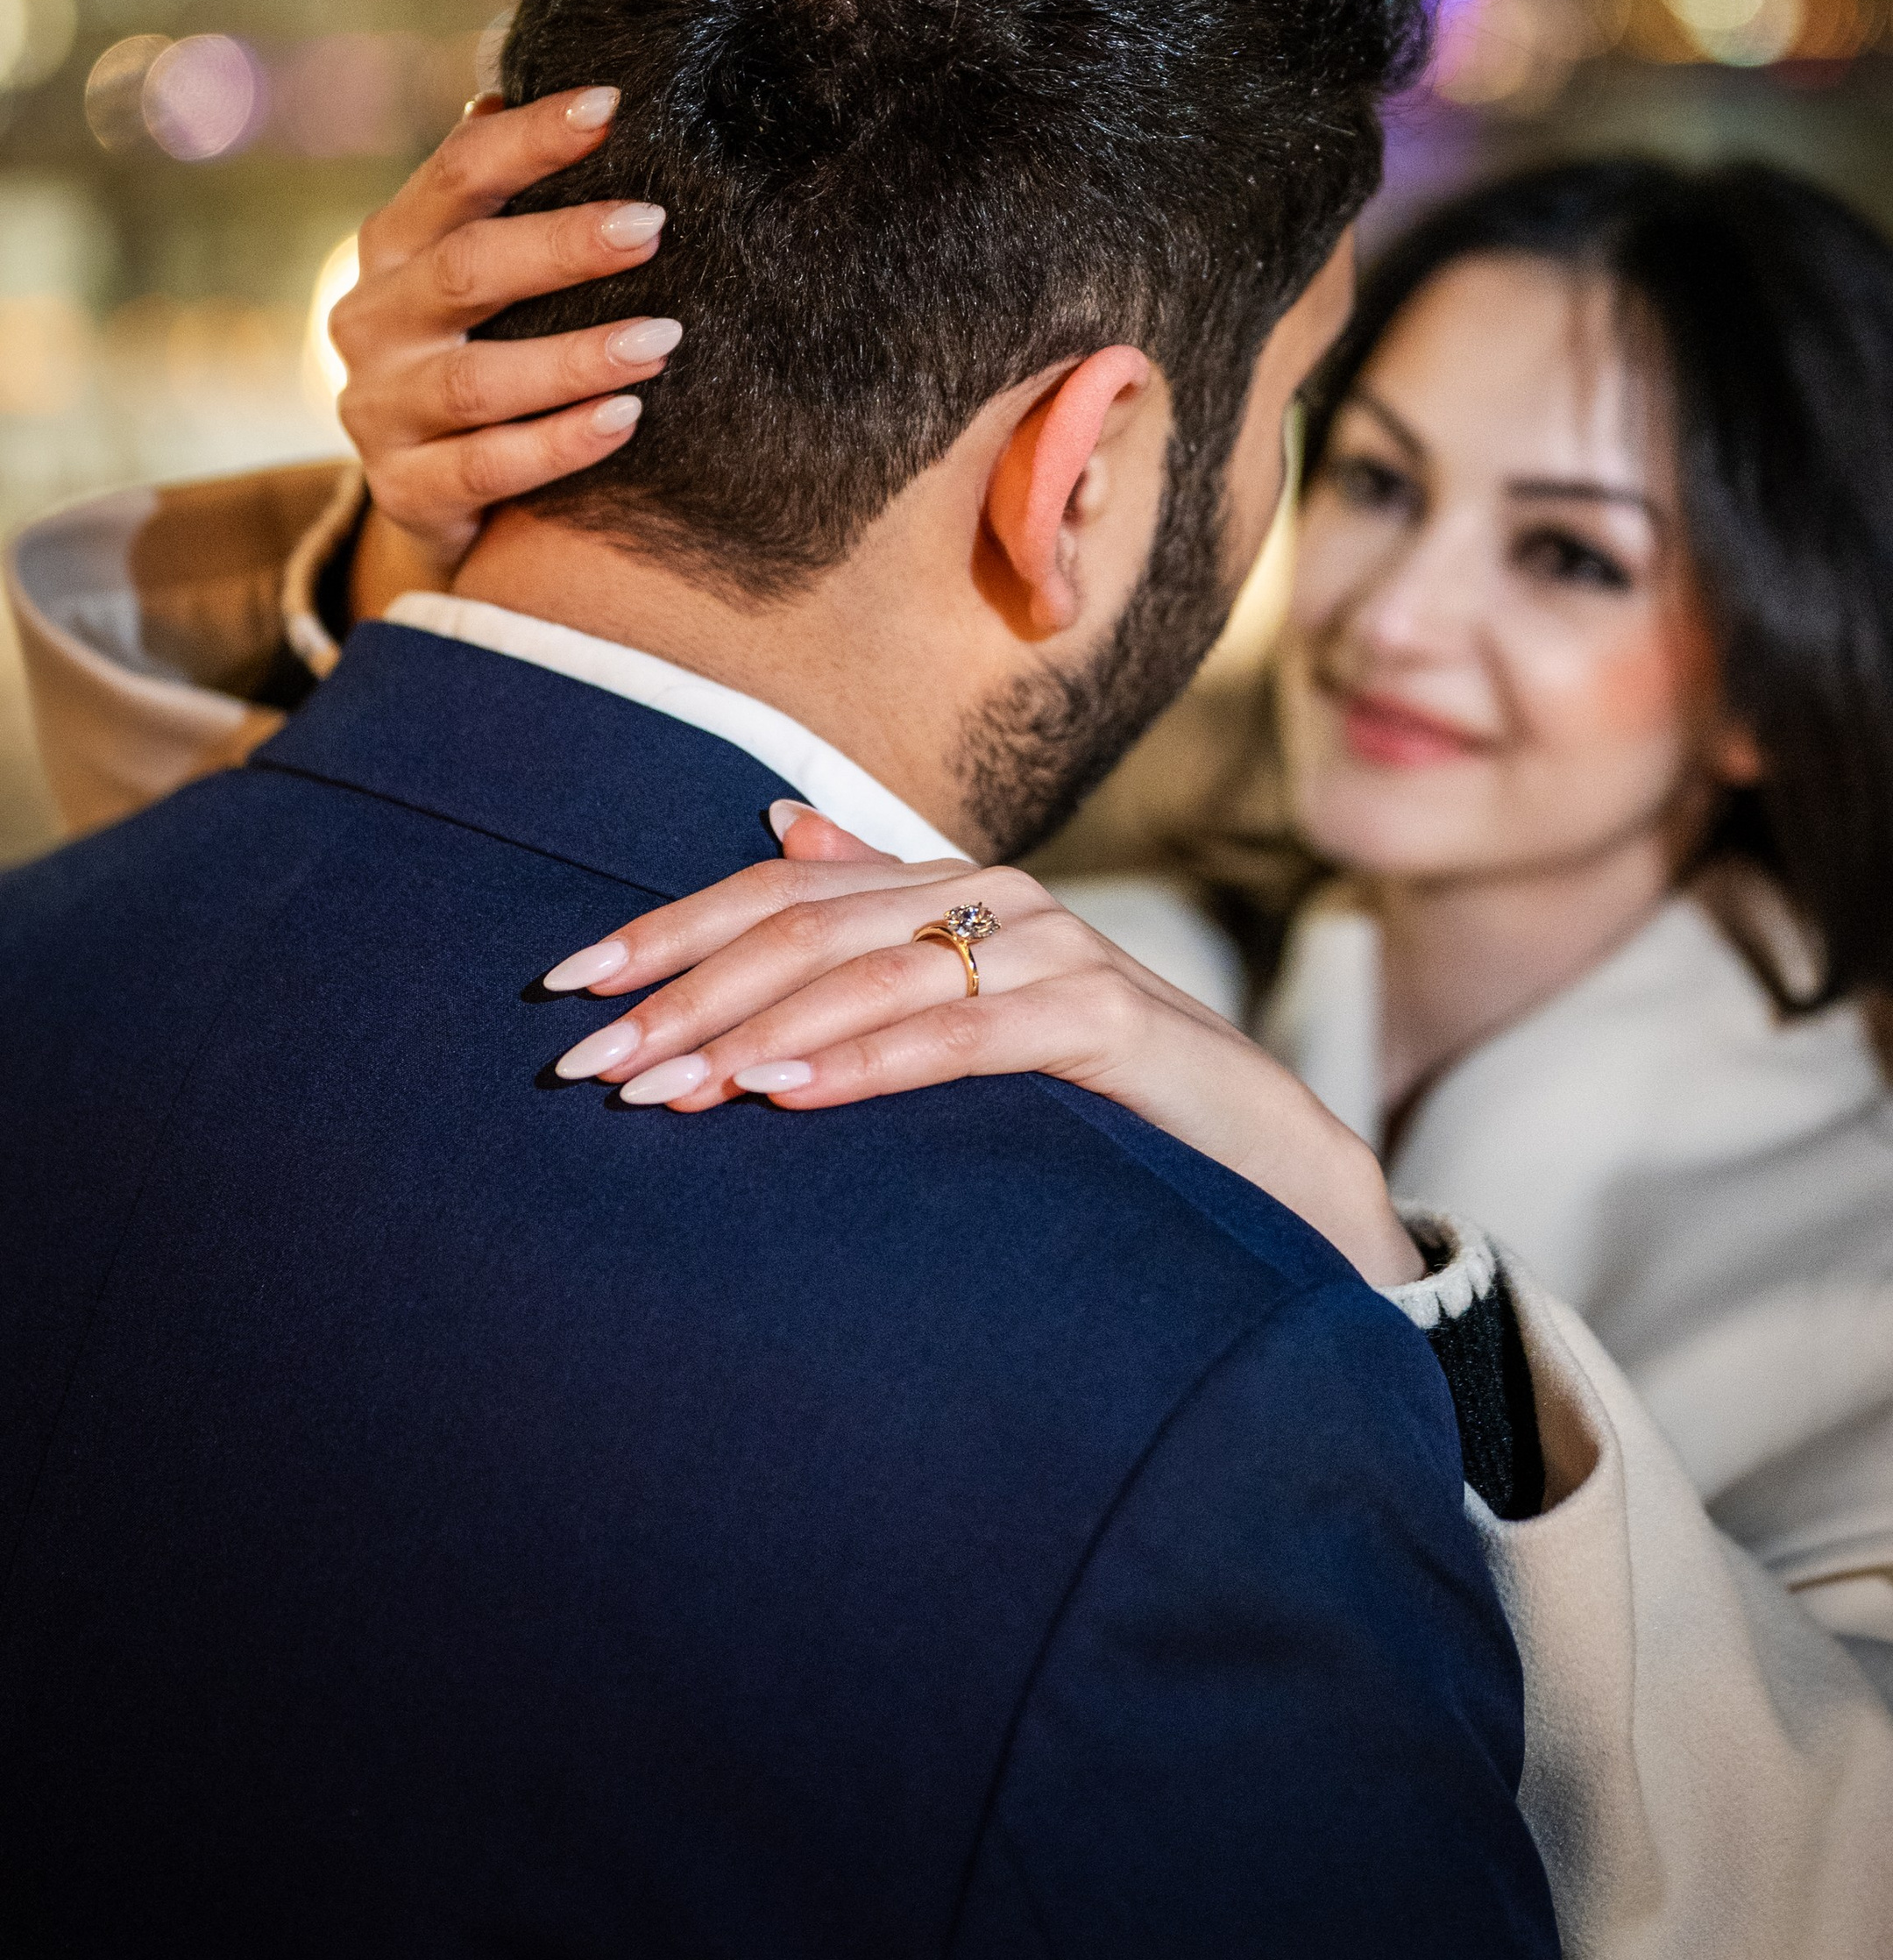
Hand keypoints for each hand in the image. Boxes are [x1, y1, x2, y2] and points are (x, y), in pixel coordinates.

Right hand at [333, 86, 680, 580]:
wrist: (434, 494)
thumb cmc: (486, 349)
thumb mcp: (486, 273)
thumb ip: (511, 196)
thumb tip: (569, 91)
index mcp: (393, 248)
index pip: (455, 175)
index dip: (528, 139)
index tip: (611, 105)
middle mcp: (371, 322)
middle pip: (464, 270)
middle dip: (561, 246)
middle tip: (651, 226)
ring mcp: (379, 410)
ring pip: (476, 381)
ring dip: (574, 358)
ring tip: (663, 339)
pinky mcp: (404, 490)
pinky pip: (485, 468)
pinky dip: (559, 443)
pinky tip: (628, 419)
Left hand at [542, 814, 1423, 1288]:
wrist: (1261, 1139)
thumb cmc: (1097, 1074)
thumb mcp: (972, 987)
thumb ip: (881, 905)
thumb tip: (774, 820)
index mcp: (948, 883)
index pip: (778, 890)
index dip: (668, 929)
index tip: (565, 984)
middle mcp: (994, 896)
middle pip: (806, 928)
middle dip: (686, 994)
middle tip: (590, 1063)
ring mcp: (1054, 950)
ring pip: (873, 976)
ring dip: (755, 1035)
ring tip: (666, 1087)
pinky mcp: (1103, 1020)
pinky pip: (964, 1035)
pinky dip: (869, 1063)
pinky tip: (791, 1095)